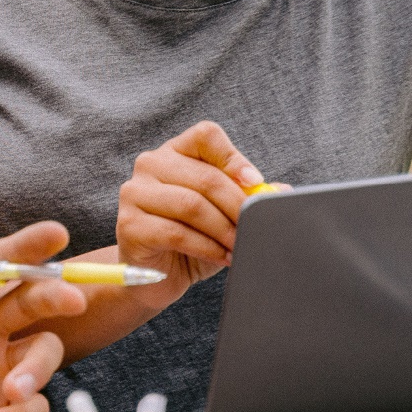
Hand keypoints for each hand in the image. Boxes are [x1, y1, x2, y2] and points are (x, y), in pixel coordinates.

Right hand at [116, 121, 267, 290]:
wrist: (157, 276)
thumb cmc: (191, 239)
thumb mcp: (221, 214)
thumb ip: (245, 198)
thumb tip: (282, 191)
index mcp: (175, 152)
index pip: (205, 136)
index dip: (234, 157)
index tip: (255, 182)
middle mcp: (150, 164)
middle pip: (205, 176)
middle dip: (237, 205)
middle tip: (256, 226)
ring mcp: (135, 193)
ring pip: (191, 205)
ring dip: (224, 229)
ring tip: (239, 245)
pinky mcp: (129, 224)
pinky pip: (176, 233)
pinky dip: (207, 247)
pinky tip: (221, 257)